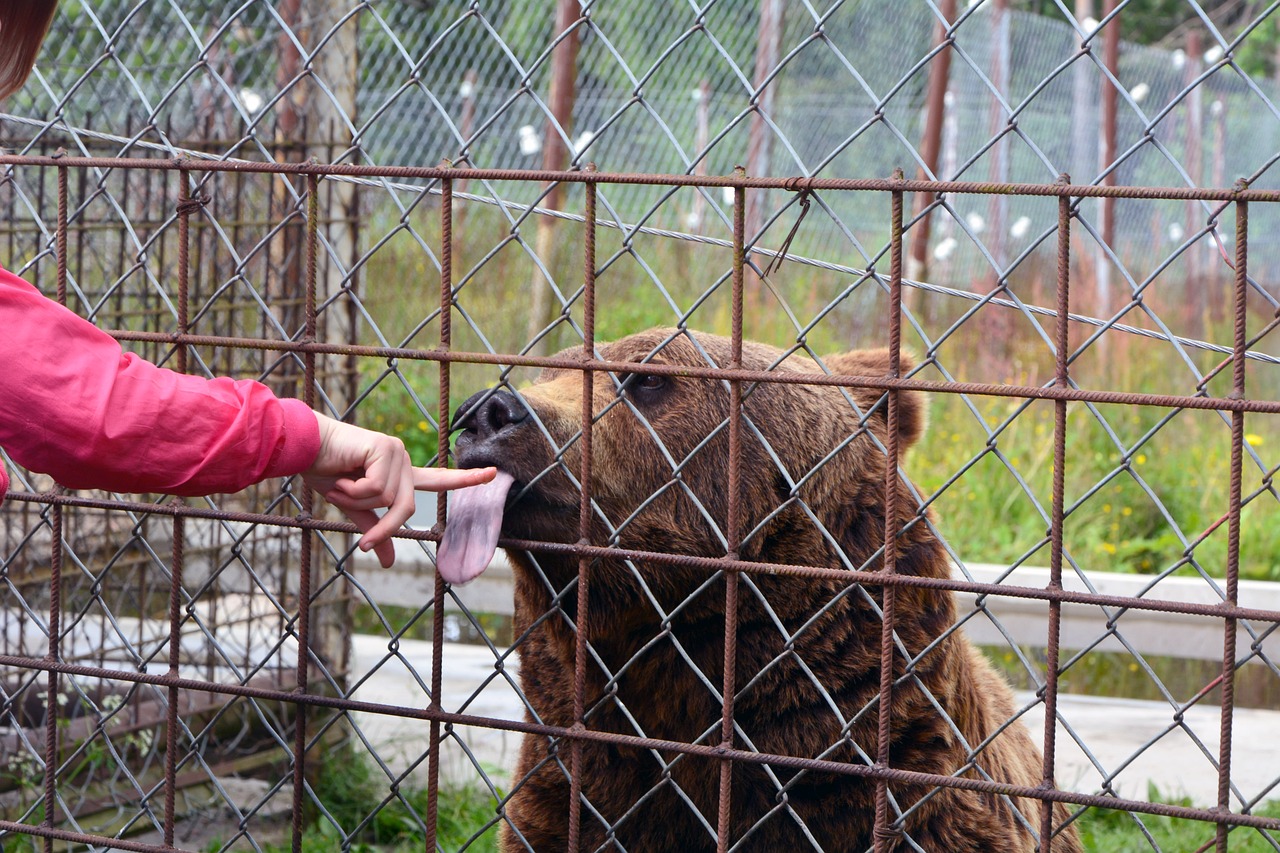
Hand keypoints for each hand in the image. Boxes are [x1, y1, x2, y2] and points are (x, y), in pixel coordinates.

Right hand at [302, 413, 496, 567]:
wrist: (304, 449)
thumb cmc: (326, 472)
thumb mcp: (354, 508)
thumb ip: (375, 530)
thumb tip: (389, 561)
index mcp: (400, 473)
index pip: (438, 479)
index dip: (466, 479)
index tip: (494, 475)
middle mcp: (403, 460)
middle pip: (405, 508)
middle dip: (383, 527)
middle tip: (365, 545)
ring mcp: (396, 452)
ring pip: (389, 499)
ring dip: (357, 499)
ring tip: (340, 482)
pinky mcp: (385, 449)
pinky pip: (377, 488)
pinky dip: (354, 490)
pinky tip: (341, 474)